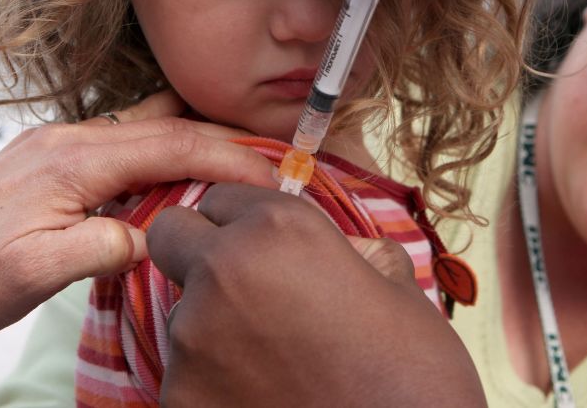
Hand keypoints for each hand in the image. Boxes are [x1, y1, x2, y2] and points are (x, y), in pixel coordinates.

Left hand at [0, 91, 275, 339]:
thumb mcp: (36, 274)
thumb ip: (104, 247)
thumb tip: (154, 235)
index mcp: (77, 162)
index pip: (175, 145)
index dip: (230, 158)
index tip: (271, 179)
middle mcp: (75, 138)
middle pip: (170, 122)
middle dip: (225, 140)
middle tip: (269, 163)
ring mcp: (64, 141)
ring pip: (149, 123)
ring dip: (196, 138)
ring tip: (235, 164)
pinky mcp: (57, 155)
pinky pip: (127, 137)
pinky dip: (165, 148)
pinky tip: (178, 174)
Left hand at [148, 183, 485, 407]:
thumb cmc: (414, 376)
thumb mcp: (400, 292)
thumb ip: (357, 254)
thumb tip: (346, 251)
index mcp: (280, 228)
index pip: (221, 198)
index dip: (243, 223)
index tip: (264, 251)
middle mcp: (224, 270)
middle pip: (173, 235)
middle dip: (198, 253)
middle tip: (244, 293)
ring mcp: (192, 338)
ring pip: (179, 312)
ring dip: (212, 328)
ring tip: (273, 366)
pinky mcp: (178, 399)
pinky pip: (184, 376)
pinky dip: (212, 386)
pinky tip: (263, 401)